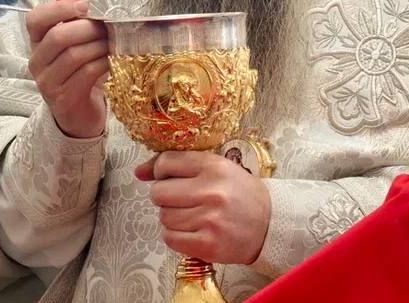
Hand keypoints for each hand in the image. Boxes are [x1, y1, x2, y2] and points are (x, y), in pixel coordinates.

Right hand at [26, 0, 108, 138]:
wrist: (80, 113)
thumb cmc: (79, 70)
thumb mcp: (75, 40)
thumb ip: (70, 14)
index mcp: (37, 43)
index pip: (35, 20)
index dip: (59, 8)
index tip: (85, 6)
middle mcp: (37, 62)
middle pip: (59, 36)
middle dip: (88, 28)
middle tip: (108, 27)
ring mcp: (48, 83)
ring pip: (74, 55)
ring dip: (99, 46)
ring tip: (114, 43)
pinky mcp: (64, 99)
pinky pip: (86, 74)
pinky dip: (103, 63)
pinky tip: (112, 61)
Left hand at [135, 151, 270, 264]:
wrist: (270, 223)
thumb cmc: (240, 193)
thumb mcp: (216, 168)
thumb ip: (178, 165)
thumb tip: (139, 172)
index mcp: (213, 166)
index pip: (166, 162)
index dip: (160, 171)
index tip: (167, 177)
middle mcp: (210, 191)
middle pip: (158, 193)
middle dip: (164, 196)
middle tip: (181, 199)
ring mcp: (208, 219)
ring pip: (164, 217)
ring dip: (172, 217)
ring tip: (192, 215)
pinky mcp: (207, 245)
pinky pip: (170, 238)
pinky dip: (176, 236)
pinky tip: (192, 230)